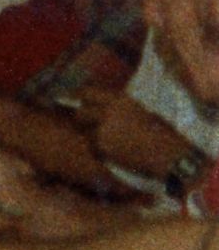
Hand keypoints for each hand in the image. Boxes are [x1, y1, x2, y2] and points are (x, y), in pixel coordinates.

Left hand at [78, 87, 192, 179]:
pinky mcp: (104, 147)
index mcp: (119, 100)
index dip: (83, 99)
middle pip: (81, 112)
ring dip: (92, 137)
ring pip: (86, 132)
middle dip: (82, 120)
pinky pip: (94, 148)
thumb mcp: (142, 112)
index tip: (82, 104)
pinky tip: (113, 155)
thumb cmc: (163, 134)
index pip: (88, 93)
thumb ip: (122, 109)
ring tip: (106, 144)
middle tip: (88, 127)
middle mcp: (108, 112)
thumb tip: (107, 109)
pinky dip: (100, 152)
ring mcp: (103, 129)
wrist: (169, 156)